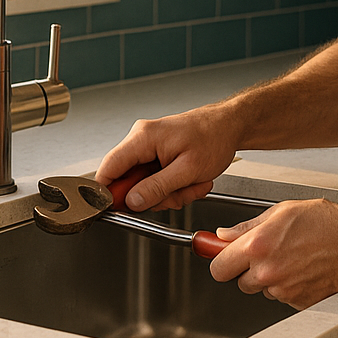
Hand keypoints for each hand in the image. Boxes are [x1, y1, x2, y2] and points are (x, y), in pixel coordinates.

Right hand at [95, 105, 240, 211]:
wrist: (230, 126)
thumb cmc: (215, 138)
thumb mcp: (187, 170)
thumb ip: (156, 187)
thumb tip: (131, 202)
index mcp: (143, 138)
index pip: (108, 168)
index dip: (107, 193)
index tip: (117, 211)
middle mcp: (141, 140)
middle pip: (128, 182)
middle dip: (153, 196)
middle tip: (177, 195)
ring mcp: (148, 147)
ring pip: (144, 185)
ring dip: (168, 193)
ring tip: (191, 184)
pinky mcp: (157, 154)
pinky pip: (155, 180)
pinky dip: (173, 186)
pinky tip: (190, 180)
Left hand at [208, 199, 337, 309]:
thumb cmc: (326, 222)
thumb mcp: (281, 211)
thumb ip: (247, 226)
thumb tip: (224, 235)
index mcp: (257, 247)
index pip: (218, 267)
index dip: (221, 261)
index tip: (224, 258)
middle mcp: (267, 272)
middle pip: (239, 282)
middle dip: (248, 270)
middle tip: (267, 254)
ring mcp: (283, 290)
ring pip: (263, 290)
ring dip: (270, 279)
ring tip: (293, 257)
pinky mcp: (298, 302)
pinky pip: (283, 297)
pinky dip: (289, 287)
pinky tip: (303, 269)